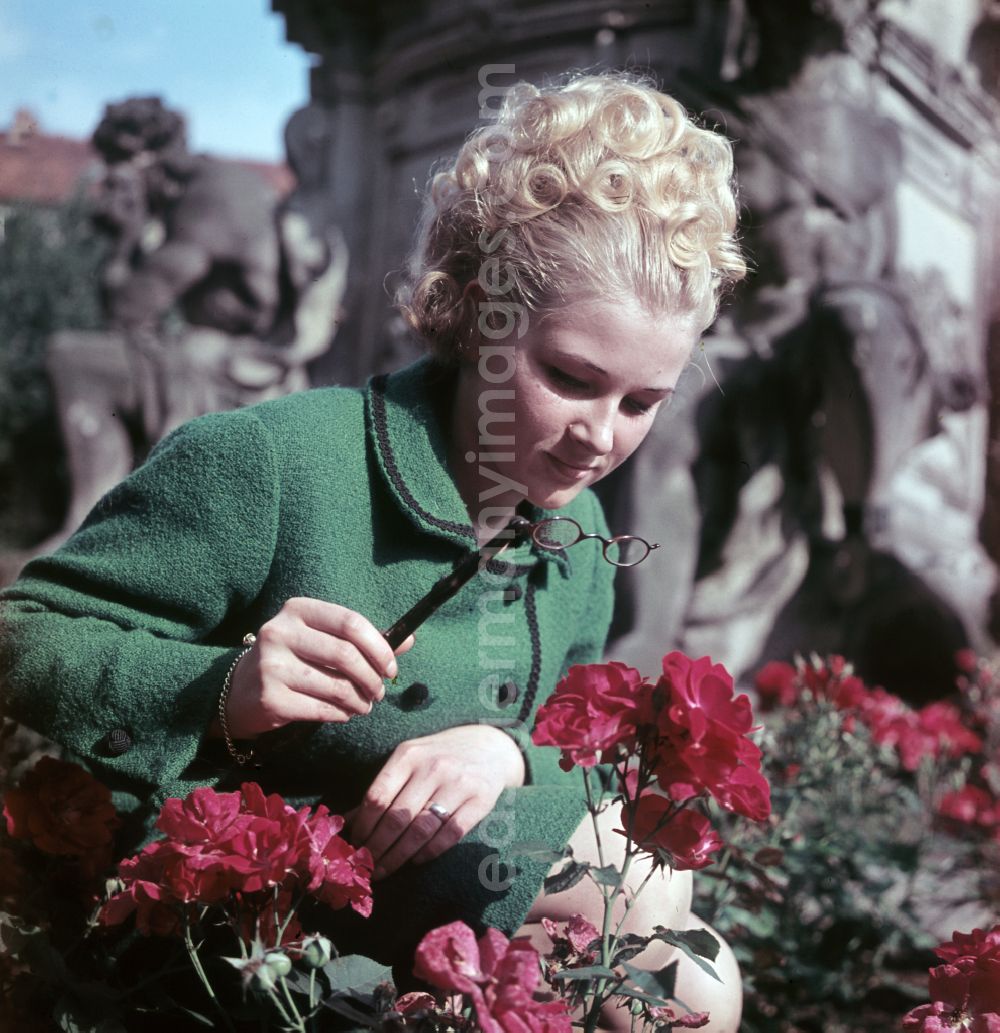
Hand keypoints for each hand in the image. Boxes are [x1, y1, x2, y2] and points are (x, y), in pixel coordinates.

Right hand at [221, 596, 413, 739]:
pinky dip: (341, 714)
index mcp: (297, 610)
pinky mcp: (270, 699)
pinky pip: (321, 710)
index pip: (350, 622)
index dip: (378, 647)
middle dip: (372, 678)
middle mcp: (280, 632)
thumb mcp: (321, 640)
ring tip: (363, 705)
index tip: (391, 668)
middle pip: (346, 655)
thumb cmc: (292, 659)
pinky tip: (344, 714)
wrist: (238, 690)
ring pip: (336, 686)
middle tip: (379, 692)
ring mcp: (272, 666)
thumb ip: (363, 639)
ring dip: (359, 701)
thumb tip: (409, 639)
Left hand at [350, 725, 525, 878]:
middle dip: (377, 848)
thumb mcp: (409, 761)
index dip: (363, 827)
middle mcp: (433, 767)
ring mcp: (459, 783)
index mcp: (409, 754)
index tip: (356, 845)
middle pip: (397, 817)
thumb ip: (382, 789)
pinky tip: (416, 860)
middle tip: (366, 867)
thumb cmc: (439, 756)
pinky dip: (429, 852)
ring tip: (385, 870)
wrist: (490, 745)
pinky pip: (450, 834)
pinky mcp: (481, 800)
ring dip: (399, 856)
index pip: (377, 797)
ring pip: (421, 830)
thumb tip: (346, 822)